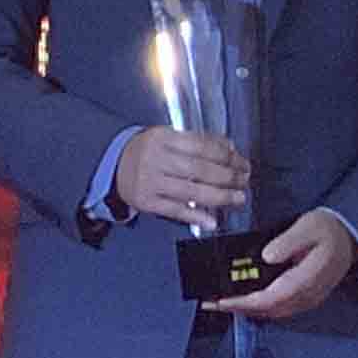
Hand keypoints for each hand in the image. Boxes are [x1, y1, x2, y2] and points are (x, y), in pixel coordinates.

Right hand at [114, 127, 252, 228]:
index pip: (203, 146)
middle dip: (229, 177)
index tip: (242, 163)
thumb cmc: (147, 150)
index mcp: (163, 138)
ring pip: (192, 192)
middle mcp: (156, 158)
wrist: (113, 164)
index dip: (228, 156)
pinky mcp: (146, 201)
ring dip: (220, 197)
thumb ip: (197, 141)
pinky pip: (175, 211)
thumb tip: (230, 147)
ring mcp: (150, 181)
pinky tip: (212, 221)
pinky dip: (196, 217)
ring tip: (238, 198)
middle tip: (244, 181)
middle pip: (200, 170)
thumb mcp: (168, 137)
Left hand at [209, 207, 357, 320]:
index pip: (270, 298)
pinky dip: (260, 308)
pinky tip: (245, 301)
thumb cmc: (327, 230)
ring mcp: (308, 300)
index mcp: (306, 278)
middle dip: (238, 308)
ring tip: (222, 303)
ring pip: (274, 313)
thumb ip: (288, 241)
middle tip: (210, 304)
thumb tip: (267, 256)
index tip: (220, 301)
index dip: (244, 302)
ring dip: (247, 310)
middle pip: (268, 310)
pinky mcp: (307, 299)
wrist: (351, 239)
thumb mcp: (308, 227)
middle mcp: (307, 295)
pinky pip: (281, 309)